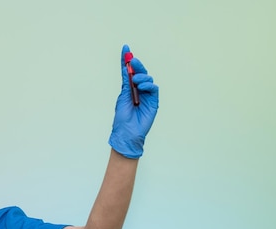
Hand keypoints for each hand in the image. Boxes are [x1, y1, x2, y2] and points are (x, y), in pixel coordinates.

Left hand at [108, 44, 158, 158]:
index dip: (126, 60)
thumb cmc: (122, 119)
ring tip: (136, 82)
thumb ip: (126, 84)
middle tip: (132, 60)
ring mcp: (146, 95)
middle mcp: (138, 90)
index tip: (125, 48)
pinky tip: (142, 87)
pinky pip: (154, 88)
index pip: (128, 71)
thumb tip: (126, 68)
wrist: (127, 133)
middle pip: (139, 72)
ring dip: (142, 77)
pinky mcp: (153, 101)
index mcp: (128, 89)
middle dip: (136, 64)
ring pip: (148, 79)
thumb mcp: (122, 98)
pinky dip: (148, 85)